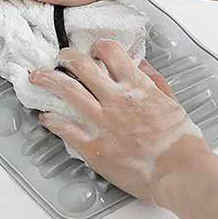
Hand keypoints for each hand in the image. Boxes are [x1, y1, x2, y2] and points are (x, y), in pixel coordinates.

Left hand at [29, 40, 207, 202]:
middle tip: (59, 57)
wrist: (180, 173)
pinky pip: (65, 128)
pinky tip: (45, 117)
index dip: (98, 45)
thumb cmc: (180, 141)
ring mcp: (101, 122)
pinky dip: (51, 120)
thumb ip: (153, 79)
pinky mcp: (93, 146)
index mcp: (135, 86)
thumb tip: (139, 63)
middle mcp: (114, 99)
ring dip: (48, 80)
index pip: (110, 51)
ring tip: (37, 76)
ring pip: (67, 91)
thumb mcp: (171, 100)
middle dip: (66, 56)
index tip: (93, 49)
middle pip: (81, 66)